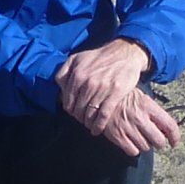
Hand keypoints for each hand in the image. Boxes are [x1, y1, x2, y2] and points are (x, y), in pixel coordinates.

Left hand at [56, 39, 181, 156]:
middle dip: (79, 118)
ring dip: (88, 123)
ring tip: (89, 126)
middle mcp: (88, 82)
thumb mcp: (77, 58)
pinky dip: (99, 125)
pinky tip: (97, 130)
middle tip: (82, 120)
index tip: (74, 113)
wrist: (124, 53)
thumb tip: (59, 87)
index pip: (68, 101)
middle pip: (78, 109)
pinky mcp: (116, 93)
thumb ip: (64, 71)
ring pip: (90, 114)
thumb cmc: (99, 57)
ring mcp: (102, 88)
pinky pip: (104, 115)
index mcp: (77, 74)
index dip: (70, 110)